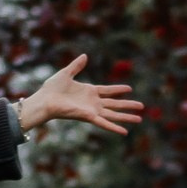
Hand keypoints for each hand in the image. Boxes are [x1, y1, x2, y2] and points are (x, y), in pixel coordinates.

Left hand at [17, 56, 141, 135]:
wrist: (44, 100)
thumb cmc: (52, 88)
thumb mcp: (66, 73)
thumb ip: (76, 66)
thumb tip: (84, 56)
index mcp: (89, 91)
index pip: (108, 91)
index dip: (118, 90)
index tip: (130, 89)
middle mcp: (93, 102)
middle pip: (115, 104)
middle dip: (128, 105)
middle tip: (142, 106)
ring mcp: (92, 110)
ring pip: (114, 114)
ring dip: (126, 117)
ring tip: (139, 118)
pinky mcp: (88, 117)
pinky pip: (104, 123)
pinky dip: (114, 128)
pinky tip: (125, 132)